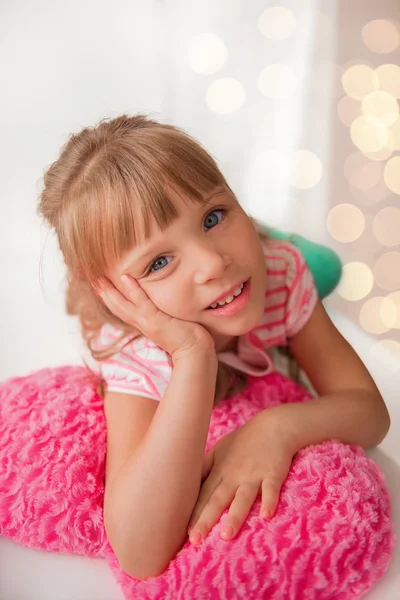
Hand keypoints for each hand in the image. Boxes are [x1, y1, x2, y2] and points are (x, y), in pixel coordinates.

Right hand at [94, 274, 214, 360]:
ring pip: (123, 305)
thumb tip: (165, 310)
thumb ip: (163, 317)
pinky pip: (142, 302)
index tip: (101, 288)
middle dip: (104, 294)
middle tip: (93, 280)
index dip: (110, 300)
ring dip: (110, 292)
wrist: (195, 353)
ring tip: (99, 279)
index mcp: (144, 324)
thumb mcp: (170, 324)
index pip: (123, 310)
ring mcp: (148, 322)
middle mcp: (142, 324)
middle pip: (117, 308)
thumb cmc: (187, 338)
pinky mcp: (157, 321)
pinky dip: (132, 290)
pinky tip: (125, 277)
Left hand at [187, 412, 294, 543]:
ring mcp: (254, 475)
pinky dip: (269, 501)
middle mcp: (234, 474)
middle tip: (195, 540)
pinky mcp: (273, 473)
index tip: (185, 534)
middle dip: (206, 519)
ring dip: (235, 516)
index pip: (204, 495)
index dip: (194, 513)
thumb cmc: (244, 441)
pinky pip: (271, 489)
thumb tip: (187, 483)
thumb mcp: (220, 450)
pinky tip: (266, 515)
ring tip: (226, 535)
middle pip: (218, 499)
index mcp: (220, 470)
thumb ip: (205, 467)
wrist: (273, 426)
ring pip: (243, 498)